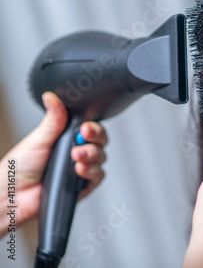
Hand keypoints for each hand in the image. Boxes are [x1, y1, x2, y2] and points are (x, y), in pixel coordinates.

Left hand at [0, 92, 107, 237]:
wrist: (13, 193)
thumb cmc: (20, 167)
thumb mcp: (38, 138)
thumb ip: (53, 119)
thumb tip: (52, 97)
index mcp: (68, 138)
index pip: (90, 129)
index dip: (92, 128)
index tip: (85, 128)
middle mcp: (77, 152)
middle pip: (100, 142)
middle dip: (94, 140)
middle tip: (82, 138)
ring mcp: (81, 169)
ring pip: (101, 158)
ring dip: (91, 156)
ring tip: (75, 156)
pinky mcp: (83, 186)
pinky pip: (98, 177)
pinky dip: (92, 172)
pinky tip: (79, 170)